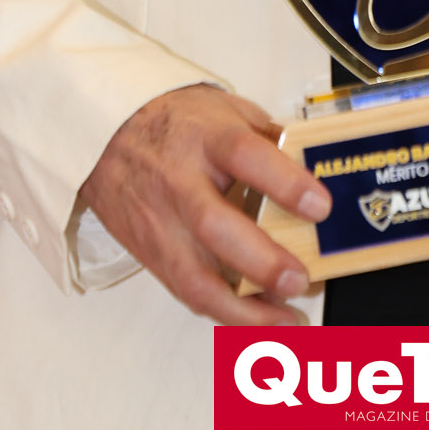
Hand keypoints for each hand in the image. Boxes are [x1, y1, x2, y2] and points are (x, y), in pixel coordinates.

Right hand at [80, 84, 330, 324]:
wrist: (107, 134)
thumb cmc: (174, 121)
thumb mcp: (225, 109)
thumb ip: (268, 138)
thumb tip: (314, 166)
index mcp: (205, 136)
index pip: (245, 156)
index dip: (284, 182)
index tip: (320, 206)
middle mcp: (179, 181)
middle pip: (215, 225)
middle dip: (261, 261)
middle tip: (300, 279)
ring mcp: (160, 223)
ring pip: (195, 278)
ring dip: (244, 310)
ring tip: (287, 319)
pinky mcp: (151, 254)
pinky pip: (187, 292)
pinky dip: (224, 314)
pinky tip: (257, 320)